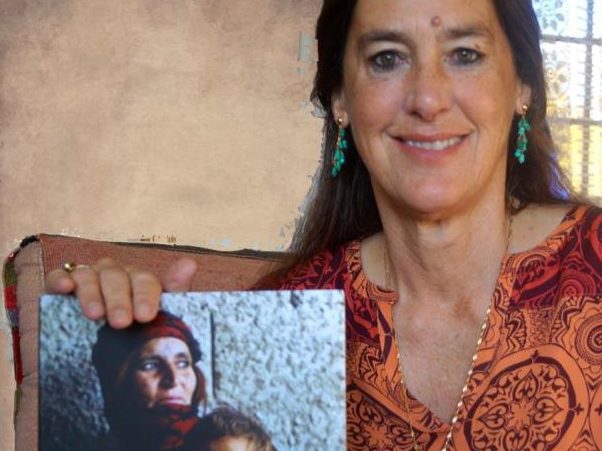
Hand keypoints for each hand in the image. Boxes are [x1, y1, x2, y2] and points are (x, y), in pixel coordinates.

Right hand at [44, 257, 197, 328]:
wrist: (103, 357)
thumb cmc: (133, 331)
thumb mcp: (157, 317)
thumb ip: (174, 292)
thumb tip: (189, 264)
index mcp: (138, 280)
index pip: (144, 280)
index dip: (145, 296)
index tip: (145, 316)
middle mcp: (113, 275)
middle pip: (116, 276)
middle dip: (119, 299)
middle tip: (121, 322)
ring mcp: (87, 279)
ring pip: (88, 275)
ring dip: (92, 293)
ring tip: (95, 315)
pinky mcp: (61, 287)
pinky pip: (58, 276)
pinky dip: (60, 279)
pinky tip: (65, 288)